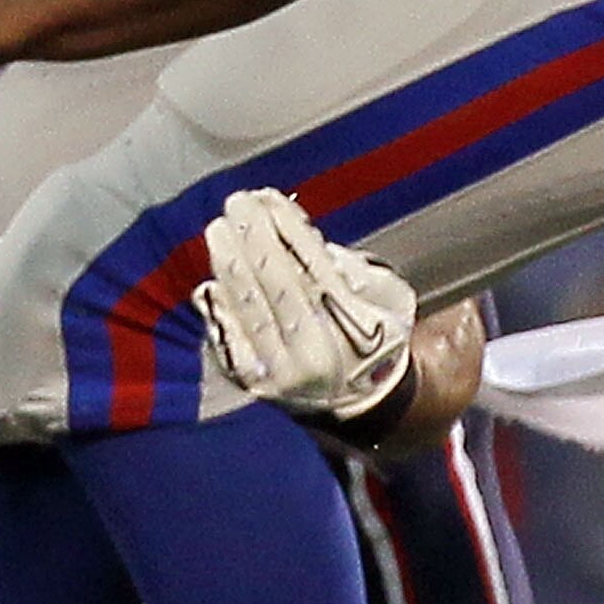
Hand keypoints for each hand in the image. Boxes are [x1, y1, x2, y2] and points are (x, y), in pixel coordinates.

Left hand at [193, 187, 417, 422]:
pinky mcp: (255, 382)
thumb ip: (355, 270)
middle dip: (254, 239)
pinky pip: (230, 338)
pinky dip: (220, 306)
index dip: (288, 230)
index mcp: (355, 330)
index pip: (314, 267)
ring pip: (248, 309)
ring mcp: (280, 372)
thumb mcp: (389, 302)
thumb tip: (302, 238)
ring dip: (230, 265)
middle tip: (237, 204)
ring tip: (219, 230)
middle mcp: (315, 354)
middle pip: (277, 285)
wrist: (360, 405)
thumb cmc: (375, 342)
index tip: (269, 199)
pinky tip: (213, 279)